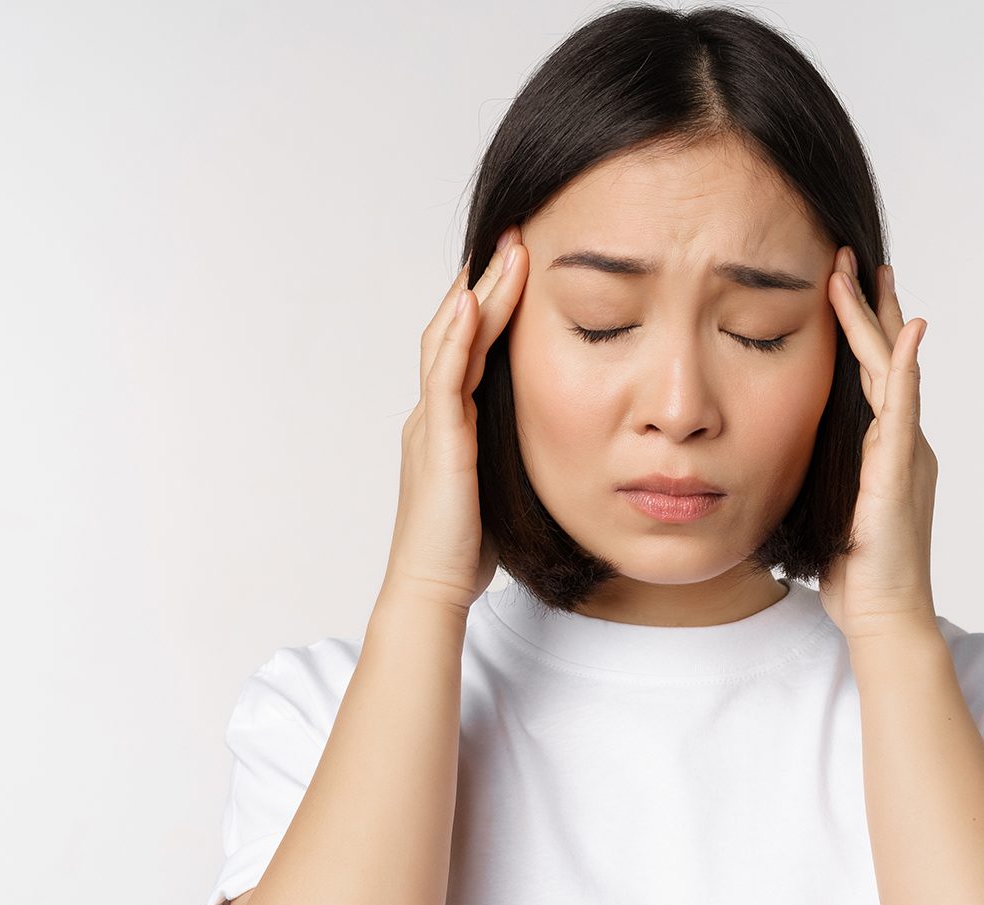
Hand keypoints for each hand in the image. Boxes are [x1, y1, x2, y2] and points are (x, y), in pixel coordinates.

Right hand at [380, 226, 528, 612]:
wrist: (431, 591)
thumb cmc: (464, 552)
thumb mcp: (498, 487)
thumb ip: (511, 454)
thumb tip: (553, 440)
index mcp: (447, 424)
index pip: (468, 348)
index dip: (492, 303)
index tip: (519, 265)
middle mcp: (432, 415)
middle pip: (456, 329)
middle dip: (487, 280)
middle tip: (515, 235)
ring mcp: (430, 425)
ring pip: (450, 340)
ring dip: (479, 292)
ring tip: (506, 251)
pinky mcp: (437, 443)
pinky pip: (446, 377)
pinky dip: (459, 336)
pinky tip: (476, 302)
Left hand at [816, 246, 938, 640]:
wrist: (882, 614)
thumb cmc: (850, 572)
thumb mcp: (820, 504)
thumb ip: (812, 471)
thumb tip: (772, 452)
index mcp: (882, 448)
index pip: (867, 374)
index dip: (855, 329)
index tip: (839, 285)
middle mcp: (901, 440)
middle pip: (883, 357)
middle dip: (869, 306)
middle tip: (853, 256)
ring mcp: (906, 450)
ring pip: (892, 368)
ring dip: (877, 318)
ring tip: (866, 272)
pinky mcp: (902, 467)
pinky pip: (906, 406)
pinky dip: (907, 365)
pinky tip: (910, 330)